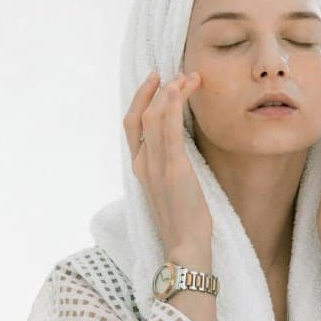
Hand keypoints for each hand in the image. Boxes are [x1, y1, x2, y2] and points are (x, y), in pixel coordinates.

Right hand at [123, 71, 212, 253]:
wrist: (185, 247)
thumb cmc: (184, 221)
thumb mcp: (173, 188)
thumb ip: (170, 166)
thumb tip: (180, 149)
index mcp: (140, 168)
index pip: (133, 125)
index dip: (142, 99)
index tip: (157, 81)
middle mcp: (143, 164)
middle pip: (139, 115)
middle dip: (156, 90)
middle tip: (177, 73)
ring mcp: (156, 166)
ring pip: (154, 118)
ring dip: (170, 93)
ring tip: (188, 78)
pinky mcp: (173, 170)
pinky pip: (168, 131)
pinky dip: (172, 107)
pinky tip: (181, 91)